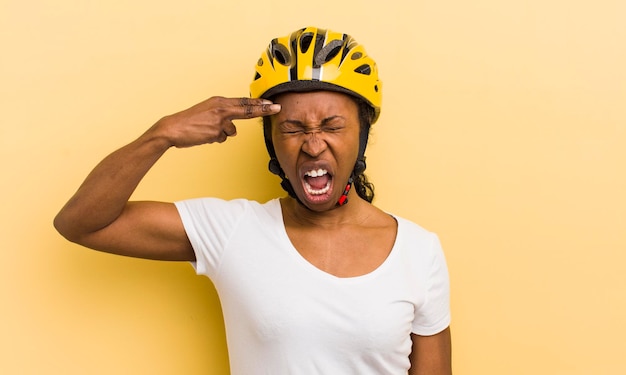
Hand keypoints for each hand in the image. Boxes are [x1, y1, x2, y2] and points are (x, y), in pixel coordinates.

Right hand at [151, 96, 280, 147]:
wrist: (172, 128)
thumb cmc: (189, 122)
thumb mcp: (207, 112)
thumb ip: (223, 117)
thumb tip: (234, 130)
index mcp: (219, 101)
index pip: (243, 101)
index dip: (258, 103)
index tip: (271, 102)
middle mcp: (221, 108)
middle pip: (247, 109)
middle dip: (263, 109)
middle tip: (276, 108)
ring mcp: (220, 120)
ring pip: (232, 131)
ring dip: (222, 133)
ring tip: (206, 130)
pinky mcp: (216, 132)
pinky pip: (221, 138)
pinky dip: (214, 139)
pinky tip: (203, 135)